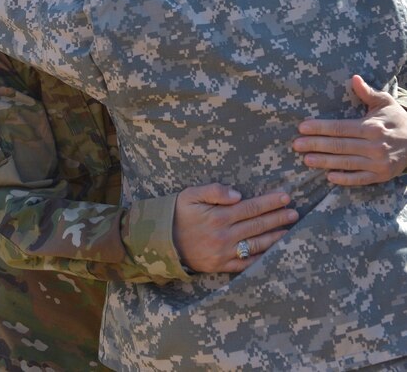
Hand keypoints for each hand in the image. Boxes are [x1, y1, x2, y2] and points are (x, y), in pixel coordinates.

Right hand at [173, 183, 297, 273]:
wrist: (162, 242)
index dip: (269, 202)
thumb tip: (238, 194)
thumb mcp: (190, 195)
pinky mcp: (221, 266)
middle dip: (278, 218)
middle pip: (257, 225)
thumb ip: (214, 191)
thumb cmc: (177, 213)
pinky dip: (262, 258)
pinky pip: (246, 264)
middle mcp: (224, 236)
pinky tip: (274, 252)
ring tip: (290, 230)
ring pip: (256, 245)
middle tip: (294, 212)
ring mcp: (224, 253)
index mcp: (218, 216)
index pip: (251, 208)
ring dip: (275, 237)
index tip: (285, 196)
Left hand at [293, 74, 406, 185]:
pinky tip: (329, 177)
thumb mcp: (385, 103)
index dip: (320, 128)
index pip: (340, 127)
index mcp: (371, 126)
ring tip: (306, 159)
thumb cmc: (397, 119)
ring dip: (325, 162)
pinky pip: (360, 179)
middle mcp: (374, 145)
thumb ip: (367, 93)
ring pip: (346, 162)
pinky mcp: (381, 176)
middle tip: (296, 145)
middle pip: (339, 145)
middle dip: (316, 145)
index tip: (302, 127)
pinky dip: (345, 179)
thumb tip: (354, 77)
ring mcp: (378, 163)